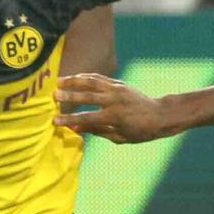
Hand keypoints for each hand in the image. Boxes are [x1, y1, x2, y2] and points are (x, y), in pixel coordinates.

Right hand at [53, 73, 174, 143]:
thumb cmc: (140, 131)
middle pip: (87, 96)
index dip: (70, 120)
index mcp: (115, 117)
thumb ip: (97, 131)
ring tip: (59, 81)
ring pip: (92, 82)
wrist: (160, 115)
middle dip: (69, 96)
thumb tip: (76, 128)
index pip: (87, 118)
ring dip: (74, 81)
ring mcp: (117, 89)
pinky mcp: (119, 83)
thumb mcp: (119, 137)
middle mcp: (115, 100)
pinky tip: (74, 78)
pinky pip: (99, 78)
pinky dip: (85, 77)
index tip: (55, 121)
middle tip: (53, 96)